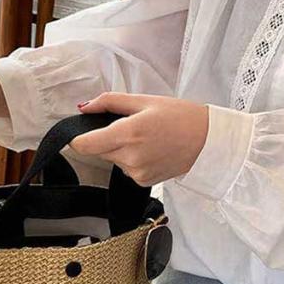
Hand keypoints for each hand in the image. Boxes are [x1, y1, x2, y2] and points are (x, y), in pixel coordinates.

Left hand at [71, 93, 208, 185]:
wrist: (207, 141)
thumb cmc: (180, 117)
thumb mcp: (144, 101)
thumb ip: (109, 102)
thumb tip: (83, 107)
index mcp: (127, 133)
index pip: (85, 145)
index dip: (77, 139)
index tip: (79, 133)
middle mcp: (130, 157)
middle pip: (98, 151)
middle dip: (105, 139)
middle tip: (129, 126)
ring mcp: (136, 172)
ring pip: (113, 160)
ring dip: (120, 150)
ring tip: (145, 138)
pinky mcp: (143, 182)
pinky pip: (126, 169)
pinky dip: (132, 160)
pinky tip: (151, 151)